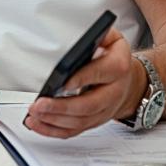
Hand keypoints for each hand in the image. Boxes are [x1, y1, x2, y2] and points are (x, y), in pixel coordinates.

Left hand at [25, 27, 144, 137]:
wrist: (130, 82)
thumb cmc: (115, 58)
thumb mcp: (112, 39)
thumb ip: (98, 33)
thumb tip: (81, 35)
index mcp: (117, 68)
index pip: (100, 74)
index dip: (81, 79)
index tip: (62, 82)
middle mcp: (113, 92)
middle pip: (88, 105)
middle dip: (62, 107)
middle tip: (40, 104)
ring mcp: (104, 111)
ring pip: (80, 122)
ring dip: (54, 120)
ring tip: (34, 114)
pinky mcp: (93, 121)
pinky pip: (74, 131)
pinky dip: (54, 130)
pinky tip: (38, 124)